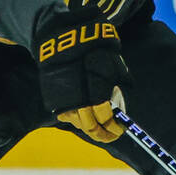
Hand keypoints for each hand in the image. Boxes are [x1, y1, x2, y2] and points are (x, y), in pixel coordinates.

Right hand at [33, 9, 129, 142]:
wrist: (62, 40)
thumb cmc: (93, 51)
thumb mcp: (114, 66)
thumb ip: (119, 88)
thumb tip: (122, 108)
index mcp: (95, 93)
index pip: (106, 119)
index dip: (115, 128)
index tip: (121, 129)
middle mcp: (78, 101)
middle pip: (91, 128)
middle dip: (104, 134)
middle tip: (113, 134)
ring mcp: (63, 102)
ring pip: (79, 125)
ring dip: (91, 128)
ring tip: (101, 126)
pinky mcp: (53, 101)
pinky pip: (67, 117)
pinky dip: (78, 120)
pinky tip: (87, 116)